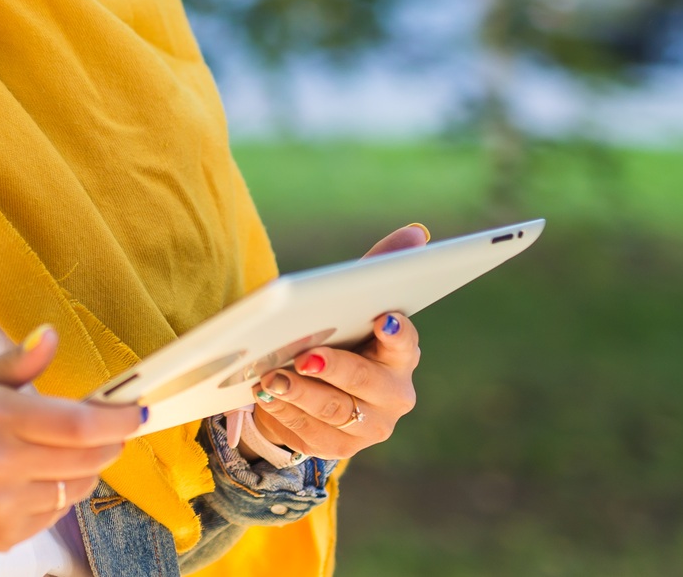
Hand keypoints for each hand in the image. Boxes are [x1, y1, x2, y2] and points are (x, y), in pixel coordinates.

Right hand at [0, 326, 145, 553]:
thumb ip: (15, 363)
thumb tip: (51, 337)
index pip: (76, 422)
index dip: (117, 419)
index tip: (136, 412)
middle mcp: (0, 463)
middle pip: (87, 457)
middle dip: (110, 442)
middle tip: (112, 431)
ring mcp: (3, 505)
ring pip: (76, 488)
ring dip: (85, 469)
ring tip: (64, 454)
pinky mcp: (4, 535)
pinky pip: (55, 514)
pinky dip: (57, 495)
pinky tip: (34, 480)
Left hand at [248, 223, 425, 461]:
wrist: (316, 388)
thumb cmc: (341, 334)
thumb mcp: (354, 300)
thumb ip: (381, 266)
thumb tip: (416, 233)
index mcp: (402, 355)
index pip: (405, 343)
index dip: (395, 334)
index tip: (381, 318)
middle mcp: (394, 395)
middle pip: (365, 382)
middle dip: (334, 368)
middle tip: (304, 355)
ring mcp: (369, 426)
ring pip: (334, 411)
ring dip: (301, 393)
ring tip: (272, 376)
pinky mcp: (339, 449)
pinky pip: (310, 433)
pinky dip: (285, 412)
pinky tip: (266, 395)